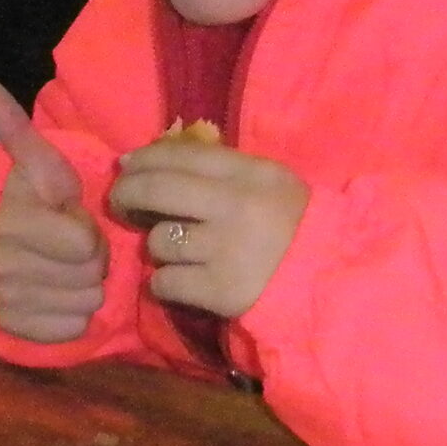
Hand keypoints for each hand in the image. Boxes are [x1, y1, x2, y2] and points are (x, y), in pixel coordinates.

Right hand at [0, 77, 106, 343]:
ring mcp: (5, 294)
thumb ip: (15, 127)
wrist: (20, 252)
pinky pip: (70, 328)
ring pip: (85, 302)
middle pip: (90, 274)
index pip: (83, 243)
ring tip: (68, 269)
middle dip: (93, 259)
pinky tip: (59, 296)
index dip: (89, 229)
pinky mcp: (13, 325)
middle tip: (74, 246)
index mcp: (13, 215)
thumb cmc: (44, 203)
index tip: (70, 216)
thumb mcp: (42, 164)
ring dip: (86, 286)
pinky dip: (75, 316)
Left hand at [109, 132, 308, 318]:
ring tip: (176, 253)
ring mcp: (226, 249)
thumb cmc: (294, 230)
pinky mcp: (219, 290)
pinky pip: (165, 282)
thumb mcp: (269, 184)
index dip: (144, 158)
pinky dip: (164, 284)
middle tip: (120, 203)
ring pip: (159, 241)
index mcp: (251, 173)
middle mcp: (236, 205)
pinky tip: (180, 282)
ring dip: (158, 248)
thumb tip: (152, 161)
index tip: (126, 165)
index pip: (181, 154)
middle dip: (127, 193)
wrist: (325, 285)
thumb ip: (222, 171)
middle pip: (157, 189)